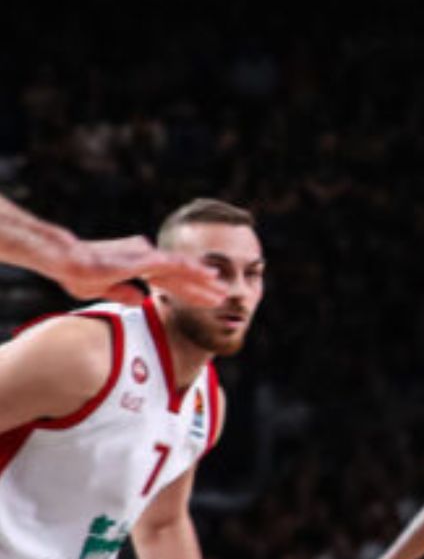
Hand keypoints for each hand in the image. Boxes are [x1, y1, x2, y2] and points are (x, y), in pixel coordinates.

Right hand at [51, 235, 224, 306]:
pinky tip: (209, 274)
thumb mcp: (102, 289)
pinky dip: (192, 269)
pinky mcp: (144, 258)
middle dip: (201, 288)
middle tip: (221, 297)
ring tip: (222, 291)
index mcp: (137, 266)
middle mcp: (146, 258)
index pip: (169, 282)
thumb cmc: (77, 273)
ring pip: (182, 269)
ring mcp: (146, 256)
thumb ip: (123, 292)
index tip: (205, 301)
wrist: (66, 261)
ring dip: (203, 281)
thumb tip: (142, 300)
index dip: (188, 292)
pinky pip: (174, 263)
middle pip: (180, 276)